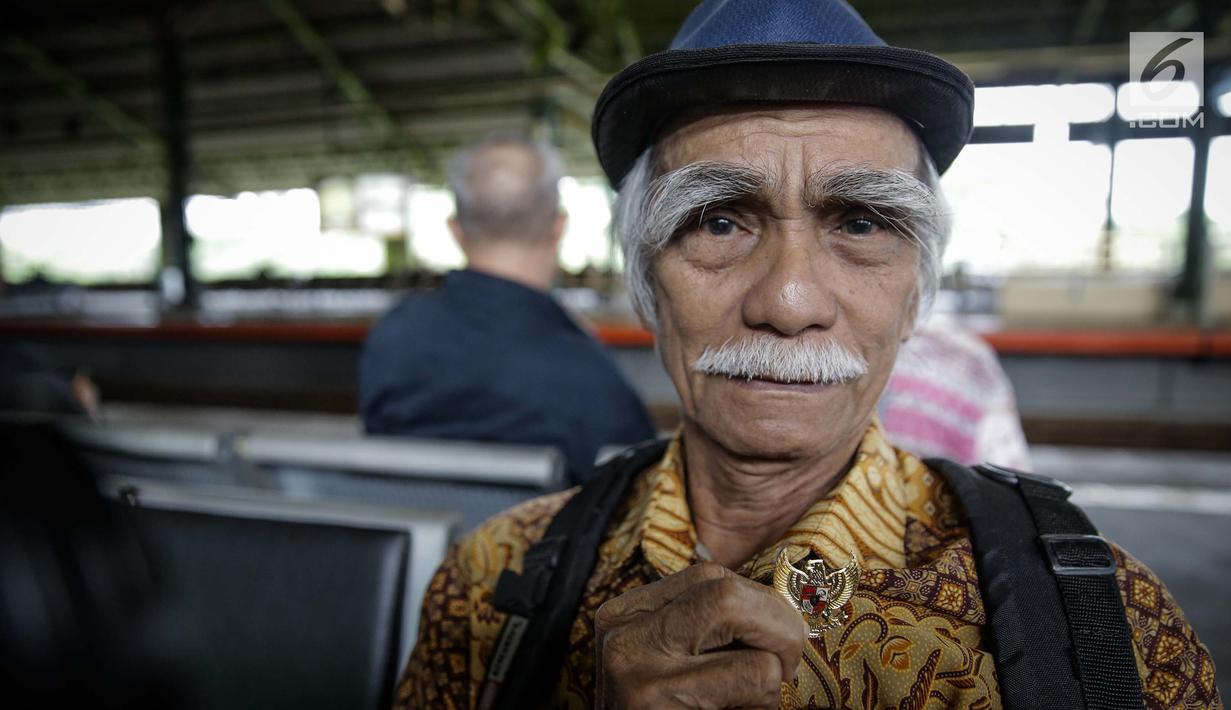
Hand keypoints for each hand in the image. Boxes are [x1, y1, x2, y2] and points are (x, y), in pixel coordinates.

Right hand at [594, 562, 807, 708]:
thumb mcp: (675, 669)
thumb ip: (708, 633)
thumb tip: (783, 602)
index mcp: (624, 617)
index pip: (710, 576)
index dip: (758, 607)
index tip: (768, 647)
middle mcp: (621, 633)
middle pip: (724, 587)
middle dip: (776, 623)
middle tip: (782, 668)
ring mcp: (633, 666)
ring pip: (736, 610)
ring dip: (772, 660)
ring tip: (754, 699)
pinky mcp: (655, 700)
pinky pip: (751, 673)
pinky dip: (766, 698)